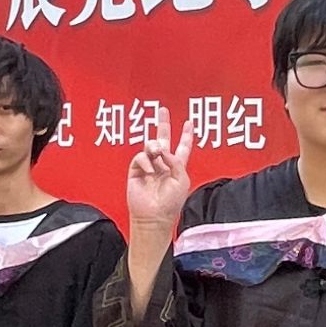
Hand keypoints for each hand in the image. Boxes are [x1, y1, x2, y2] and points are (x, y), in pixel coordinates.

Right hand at [126, 105, 193, 231]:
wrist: (154, 216)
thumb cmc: (170, 203)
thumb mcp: (182, 179)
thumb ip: (175, 160)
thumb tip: (162, 149)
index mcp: (176, 167)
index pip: (182, 147)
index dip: (186, 135)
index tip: (189, 122)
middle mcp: (163, 164)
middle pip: (163, 140)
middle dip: (163, 125)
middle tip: (163, 110)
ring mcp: (149, 167)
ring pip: (150, 146)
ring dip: (154, 146)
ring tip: (156, 151)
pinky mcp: (136, 171)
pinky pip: (140, 157)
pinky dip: (145, 161)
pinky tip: (148, 170)